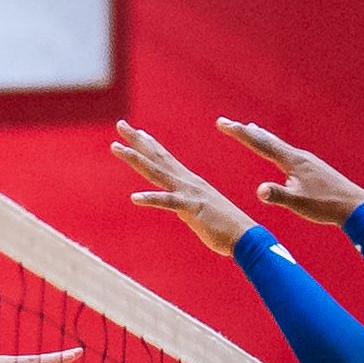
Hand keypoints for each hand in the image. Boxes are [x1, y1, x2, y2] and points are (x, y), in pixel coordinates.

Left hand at [113, 121, 252, 255]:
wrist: (247, 238)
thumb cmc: (228, 229)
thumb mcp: (203, 213)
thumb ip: (190, 207)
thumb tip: (182, 208)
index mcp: (191, 183)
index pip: (167, 159)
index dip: (150, 145)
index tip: (137, 132)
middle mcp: (188, 182)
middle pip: (157, 158)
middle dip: (137, 141)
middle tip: (120, 124)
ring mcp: (189, 194)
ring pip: (157, 173)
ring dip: (135, 159)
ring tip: (116, 147)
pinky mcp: (191, 209)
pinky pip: (168, 202)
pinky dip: (151, 199)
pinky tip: (134, 198)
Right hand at [218, 118, 363, 228]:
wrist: (355, 206)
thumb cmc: (327, 205)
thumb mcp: (299, 203)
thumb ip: (278, 195)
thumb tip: (260, 191)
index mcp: (292, 160)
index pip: (260, 143)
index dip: (239, 133)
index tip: (222, 123)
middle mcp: (298, 155)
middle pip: (267, 139)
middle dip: (245, 132)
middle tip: (228, 123)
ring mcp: (307, 160)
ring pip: (278, 144)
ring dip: (261, 137)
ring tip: (251, 129)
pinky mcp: (313, 167)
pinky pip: (287, 152)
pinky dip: (275, 147)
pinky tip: (279, 153)